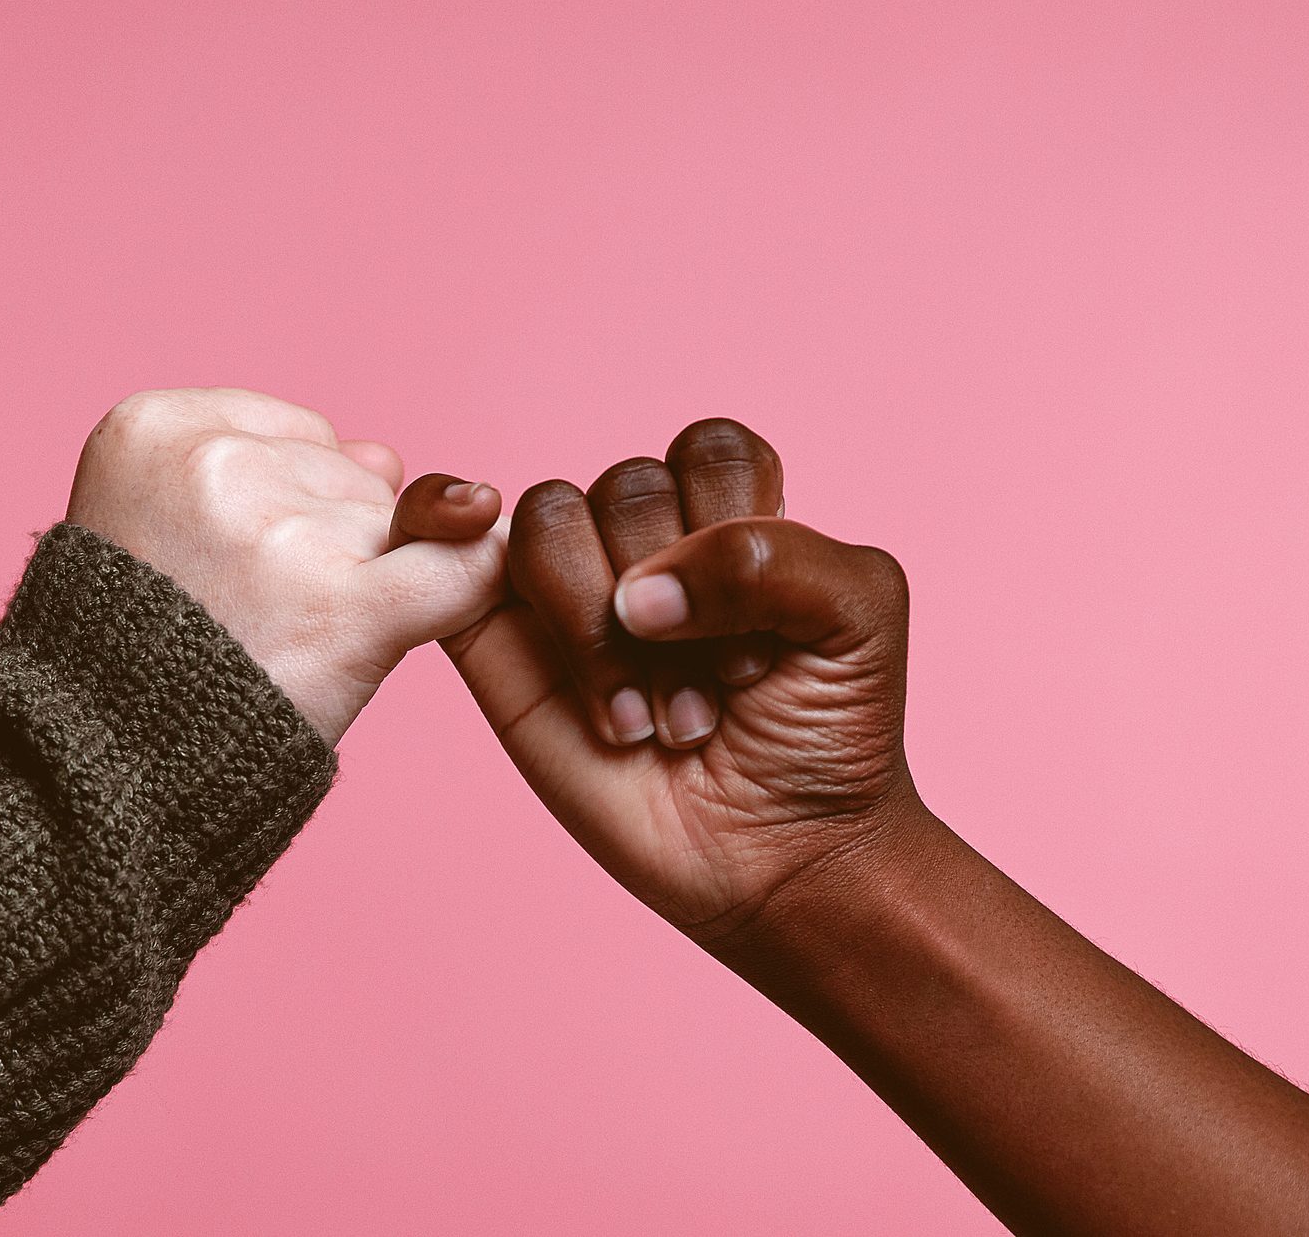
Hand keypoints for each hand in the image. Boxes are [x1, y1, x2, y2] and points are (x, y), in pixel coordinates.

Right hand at [68, 387, 505, 744]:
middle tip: (244, 614)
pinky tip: (464, 592)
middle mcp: (209, 465)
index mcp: (153, 428)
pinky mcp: (341, 608)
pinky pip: (457, 569)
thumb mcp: (160, 520)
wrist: (109, 773)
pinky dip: (473, 582)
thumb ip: (275, 466)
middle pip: (346, 477)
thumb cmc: (141, 652)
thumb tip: (391, 459)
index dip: (288, 505)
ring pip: (391, 523)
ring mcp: (277, 534)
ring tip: (272, 644)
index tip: (227, 564)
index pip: (298, 435)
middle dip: (323, 541)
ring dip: (361, 584)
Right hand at [443, 419, 915, 950]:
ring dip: (602, 635)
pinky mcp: (495, 638)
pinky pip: (449, 555)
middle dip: (682, 608)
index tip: (770, 634)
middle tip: (716, 696)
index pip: (709, 450)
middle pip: (629, 488)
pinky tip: (542, 659)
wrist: (778, 858)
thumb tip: (636, 593)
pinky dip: (456, 553)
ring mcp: (567, 586)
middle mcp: (644, 537)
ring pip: (548, 519)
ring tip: (647, 720)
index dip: (734, 530)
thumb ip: (770, 555)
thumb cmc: (825, 736)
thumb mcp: (859, 616)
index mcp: (730, 513)